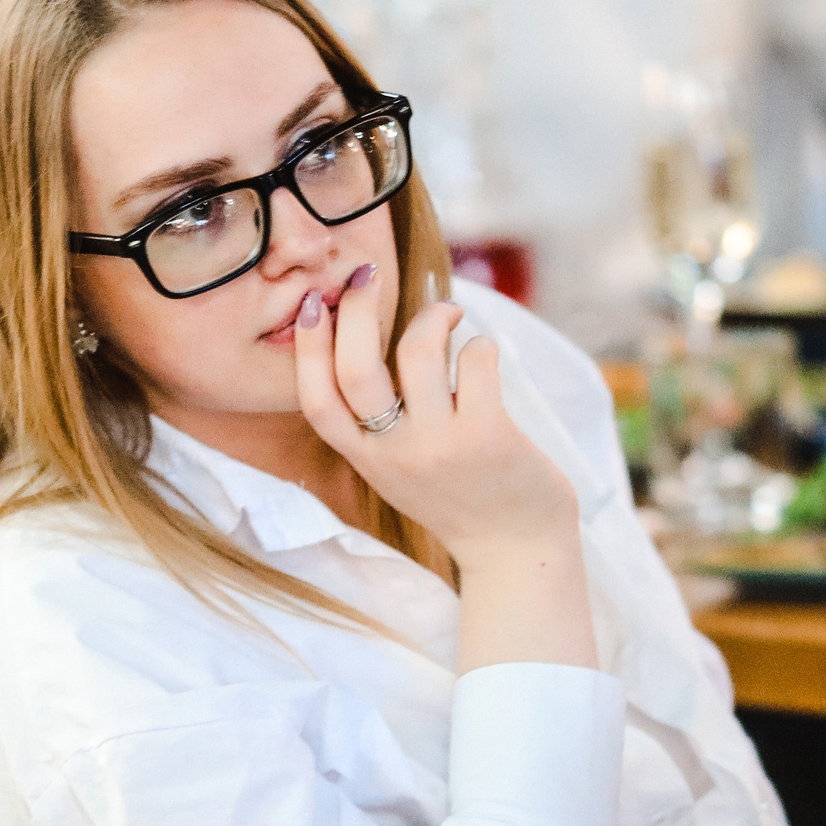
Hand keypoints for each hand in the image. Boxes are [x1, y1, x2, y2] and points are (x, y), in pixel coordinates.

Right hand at [293, 264, 580, 570]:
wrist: (516, 551)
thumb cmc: (461, 498)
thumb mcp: (401, 469)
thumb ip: (381, 423)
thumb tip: (371, 337)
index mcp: (368, 461)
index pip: (317, 401)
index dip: (309, 348)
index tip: (314, 305)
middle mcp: (396, 454)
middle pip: (356, 369)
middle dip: (357, 309)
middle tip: (368, 275)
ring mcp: (441, 445)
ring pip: (418, 352)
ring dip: (433, 316)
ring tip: (450, 313)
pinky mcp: (487, 436)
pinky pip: (475, 361)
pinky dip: (479, 345)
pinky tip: (484, 355)